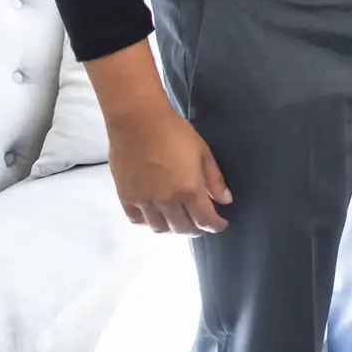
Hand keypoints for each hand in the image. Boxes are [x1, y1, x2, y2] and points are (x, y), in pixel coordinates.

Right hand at [107, 102, 230, 234]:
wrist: (138, 122)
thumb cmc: (175, 132)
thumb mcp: (203, 152)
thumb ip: (214, 179)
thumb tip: (225, 201)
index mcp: (189, 189)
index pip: (205, 220)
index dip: (215, 226)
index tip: (221, 225)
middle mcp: (166, 201)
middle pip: (183, 228)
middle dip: (196, 229)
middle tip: (202, 223)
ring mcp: (144, 201)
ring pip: (160, 228)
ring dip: (173, 228)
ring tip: (180, 220)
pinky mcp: (126, 197)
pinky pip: (138, 220)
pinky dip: (149, 222)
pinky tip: (156, 215)